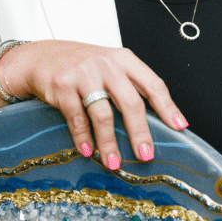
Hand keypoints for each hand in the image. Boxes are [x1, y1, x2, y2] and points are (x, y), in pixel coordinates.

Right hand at [2, 40, 186, 168]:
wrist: (41, 57)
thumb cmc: (83, 67)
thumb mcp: (110, 67)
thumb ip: (130, 87)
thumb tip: (156, 123)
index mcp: (124, 60)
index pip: (153, 84)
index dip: (168, 107)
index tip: (180, 127)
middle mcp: (106, 64)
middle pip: (131, 102)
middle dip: (140, 133)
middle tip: (146, 155)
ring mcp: (83, 73)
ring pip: (103, 114)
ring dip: (109, 143)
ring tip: (114, 163)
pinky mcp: (62, 85)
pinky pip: (77, 117)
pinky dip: (83, 138)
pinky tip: (88, 151)